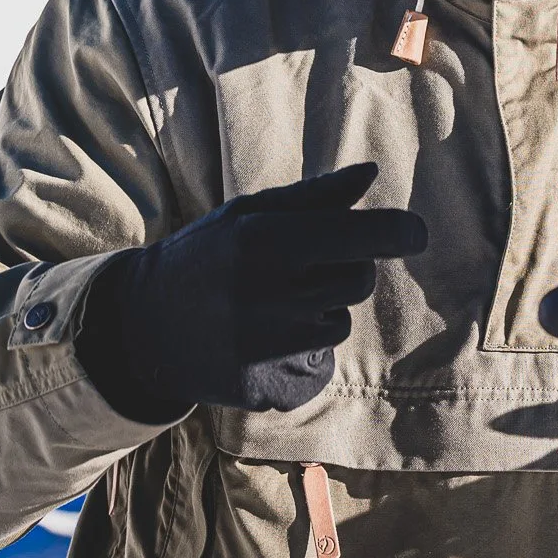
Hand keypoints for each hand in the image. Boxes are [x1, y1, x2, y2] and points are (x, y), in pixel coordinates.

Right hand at [77, 163, 428, 421]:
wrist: (142, 326)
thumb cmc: (205, 256)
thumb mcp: (249, 214)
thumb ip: (314, 197)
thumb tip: (370, 174)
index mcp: (269, 242)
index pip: (366, 237)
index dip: (401, 233)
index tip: (415, 233)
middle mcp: (272, 294)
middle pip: (360, 280)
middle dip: (349, 268)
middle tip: (309, 263)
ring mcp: (268, 344)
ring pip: (340, 321)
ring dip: (324, 307)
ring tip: (278, 299)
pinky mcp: (263, 383)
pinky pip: (318, 360)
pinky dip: (305, 343)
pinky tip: (268, 332)